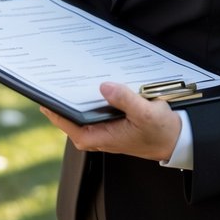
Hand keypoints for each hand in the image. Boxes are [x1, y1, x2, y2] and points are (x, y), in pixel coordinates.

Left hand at [39, 81, 180, 162]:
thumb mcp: (146, 113)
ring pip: (81, 115)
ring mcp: (105, 130)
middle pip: (71, 120)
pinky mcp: (112, 123)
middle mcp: (100, 136)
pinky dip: (88, 99)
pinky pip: (93, 111)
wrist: (176, 140)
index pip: (70, 126)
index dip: (55, 112)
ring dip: (73, 100)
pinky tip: (89, 83)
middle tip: (49, 82)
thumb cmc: (161, 131)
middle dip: (60, 103)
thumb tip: (105, 87)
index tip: (43, 98)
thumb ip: (125, 100)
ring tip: (64, 79)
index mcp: (102, 138)